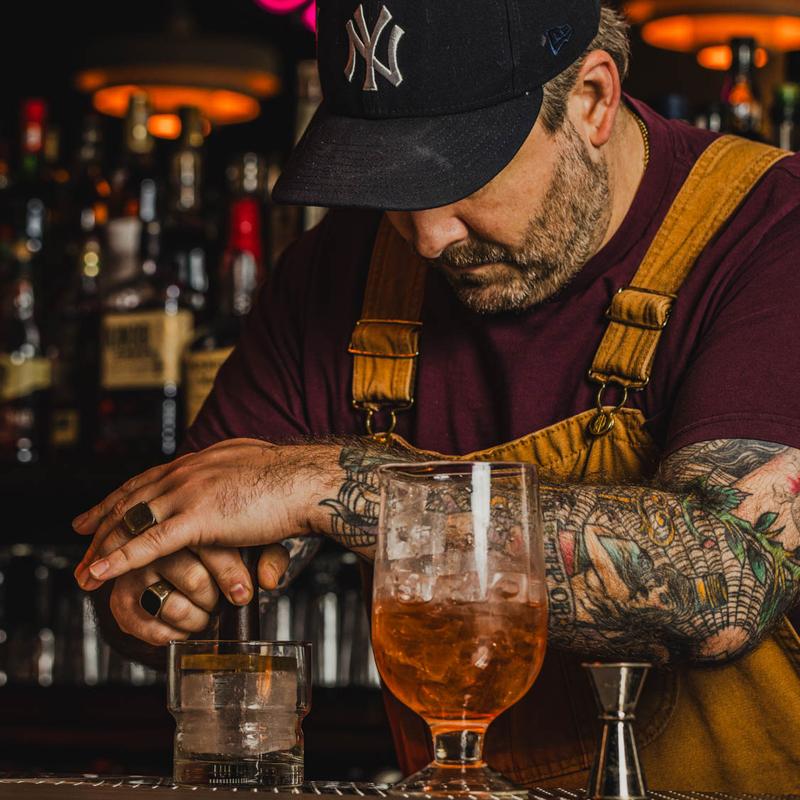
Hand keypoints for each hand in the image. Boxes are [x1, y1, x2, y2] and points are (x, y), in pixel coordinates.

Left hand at [73, 438, 334, 586]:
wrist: (309, 478)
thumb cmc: (295, 482)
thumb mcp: (258, 480)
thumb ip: (242, 500)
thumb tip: (249, 538)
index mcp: (199, 462)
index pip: (147, 479)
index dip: (118, 497)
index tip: (96, 512)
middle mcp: (186, 471)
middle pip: (130, 499)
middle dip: (100, 524)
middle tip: (78, 543)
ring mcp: (189, 492)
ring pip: (132, 522)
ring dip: (102, 549)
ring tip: (83, 574)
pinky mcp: (198, 517)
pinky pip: (149, 543)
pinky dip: (120, 560)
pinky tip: (100, 575)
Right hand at [100, 545, 290, 646]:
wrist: (191, 555)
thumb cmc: (228, 541)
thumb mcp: (258, 541)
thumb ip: (270, 556)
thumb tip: (267, 579)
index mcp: (190, 518)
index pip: (212, 548)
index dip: (230, 575)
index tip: (242, 594)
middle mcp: (156, 543)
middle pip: (194, 579)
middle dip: (213, 598)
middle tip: (221, 602)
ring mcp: (135, 571)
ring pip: (173, 606)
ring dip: (195, 618)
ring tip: (204, 615)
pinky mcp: (121, 598)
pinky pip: (146, 626)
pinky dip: (168, 634)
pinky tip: (181, 631)